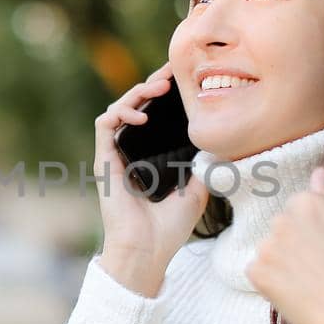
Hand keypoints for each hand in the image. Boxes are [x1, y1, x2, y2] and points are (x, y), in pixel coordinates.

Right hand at [93, 61, 210, 294]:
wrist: (147, 252)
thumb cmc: (169, 229)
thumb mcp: (197, 192)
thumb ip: (204, 167)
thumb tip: (219, 145)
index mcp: (150, 157)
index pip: (155, 116)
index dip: (165, 95)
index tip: (184, 80)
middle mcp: (131, 153)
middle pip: (137, 106)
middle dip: (152, 83)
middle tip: (172, 72)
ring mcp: (116, 156)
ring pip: (118, 109)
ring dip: (137, 92)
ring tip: (159, 87)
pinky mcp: (104, 161)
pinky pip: (105, 125)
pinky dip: (120, 113)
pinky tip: (141, 115)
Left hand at [244, 166, 323, 323]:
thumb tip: (319, 171)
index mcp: (311, 202)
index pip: (299, 209)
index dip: (315, 234)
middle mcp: (285, 217)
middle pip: (282, 228)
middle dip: (294, 246)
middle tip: (321, 271)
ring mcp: (268, 244)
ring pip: (269, 251)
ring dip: (281, 266)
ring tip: (310, 286)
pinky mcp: (257, 270)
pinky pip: (257, 273)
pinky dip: (270, 285)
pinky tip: (295, 295)